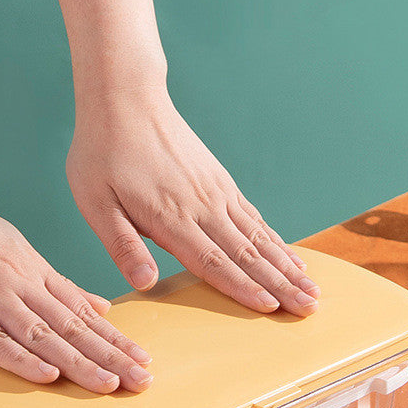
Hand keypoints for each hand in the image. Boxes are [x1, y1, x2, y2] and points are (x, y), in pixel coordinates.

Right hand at [0, 173, 153, 391]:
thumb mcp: (15, 248)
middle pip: (72, 326)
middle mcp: (18, 282)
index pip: (83, 311)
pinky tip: (48, 375)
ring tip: (110, 384)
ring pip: (41, 334)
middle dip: (110, 356)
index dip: (115, 338)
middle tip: (142, 379)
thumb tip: (100, 305)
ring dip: (78, 362)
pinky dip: (21, 358)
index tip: (143, 358)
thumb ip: (55, 282)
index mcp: (34, 270)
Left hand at [66, 86, 319, 315]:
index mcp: (170, 217)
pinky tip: (291, 257)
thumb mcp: (96, 202)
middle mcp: (202, 207)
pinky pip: (255, 217)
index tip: (271, 308)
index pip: (212, 261)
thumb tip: (145, 283)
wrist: (126, 98)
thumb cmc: (102, 153)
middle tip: (308, 308)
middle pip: (247, 254)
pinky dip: (276, 241)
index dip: (242, 288)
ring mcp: (217, 193)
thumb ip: (122, 245)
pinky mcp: (221, 182)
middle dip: (280, 285)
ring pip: (259, 237)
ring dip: (287, 266)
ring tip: (312, 289)